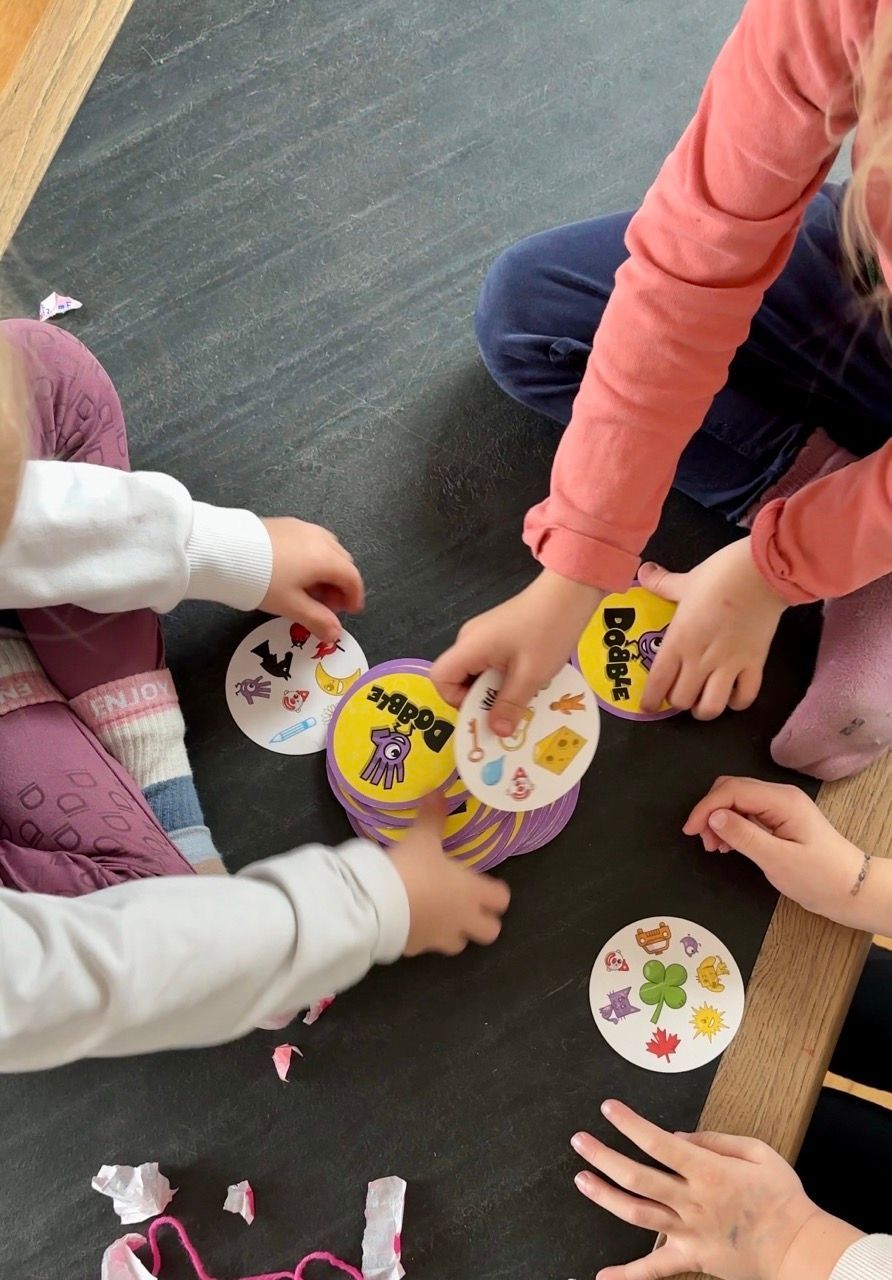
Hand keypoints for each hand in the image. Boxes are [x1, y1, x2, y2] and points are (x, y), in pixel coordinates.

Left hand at [260, 517, 363, 639]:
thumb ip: (317, 620)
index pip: (352, 577)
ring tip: (310, 589)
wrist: (226, 550)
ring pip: (327, 548)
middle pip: (343, 561)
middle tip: (328, 604)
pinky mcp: (286, 523)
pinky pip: (310, 541)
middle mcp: (320, 538)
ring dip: (327, 570)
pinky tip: (295, 571)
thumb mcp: (291, 606)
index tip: (349, 612)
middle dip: (341, 584)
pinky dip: (313, 557)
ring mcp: (303, 527)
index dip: (354, 597)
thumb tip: (336, 634)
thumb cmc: (264, 581)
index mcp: (326, 558)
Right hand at [389, 796, 510, 954]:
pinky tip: (411, 921)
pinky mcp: (416, 949)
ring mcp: (440, 937)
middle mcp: (462, 918)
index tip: (488, 883)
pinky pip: (427, 946)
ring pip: (460, 944)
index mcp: (471, 891)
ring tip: (440, 915)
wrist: (379, 905)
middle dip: (483, 921)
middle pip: (490, 931)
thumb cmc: (412, 869)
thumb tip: (438, 791)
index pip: (501, 899)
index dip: (498, 892)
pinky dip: (424, 936)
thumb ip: (433, 817)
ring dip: (455, 931)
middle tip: (469, 904)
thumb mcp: (422, 839)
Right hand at [431, 569, 601, 734]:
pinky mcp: (497, 633)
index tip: (483, 709)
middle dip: (480, 699)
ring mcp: (483, 634)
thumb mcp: (530, 675)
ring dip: (495, 689)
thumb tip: (496, 732)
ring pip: (477, 672)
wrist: (568, 594)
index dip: (454, 700)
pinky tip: (527, 679)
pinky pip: (490, 662)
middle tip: (508, 710)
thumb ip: (510, 705)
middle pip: (458, 677)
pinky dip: (503, 676)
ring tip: (522, 695)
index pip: (439, 677)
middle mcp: (469, 639)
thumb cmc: (548, 631)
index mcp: (470, 646)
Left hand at [572, 1100, 858, 1279]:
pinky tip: (602, 1277)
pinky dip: (627, 1275)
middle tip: (579, 1141)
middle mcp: (692, 1201)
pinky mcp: (692, 1258)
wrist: (800, 1249)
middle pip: (637, 1177)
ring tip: (581, 1179)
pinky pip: (655, 1270)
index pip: (658, 1142)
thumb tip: (679, 1134)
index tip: (608, 1109)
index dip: (629, 1124)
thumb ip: (716, 1140)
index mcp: (709, 1171)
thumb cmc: (783, 1198)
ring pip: (637, 1215)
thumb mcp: (758, 1152)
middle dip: (604, 1157)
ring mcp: (688, 1232)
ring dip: (605, 1197)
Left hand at [638, 539, 786, 718]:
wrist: (762, 572)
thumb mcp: (685, 581)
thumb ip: (661, 583)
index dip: (649, 699)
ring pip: (712, 707)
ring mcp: (729, 665)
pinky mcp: (755, 664)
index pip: (658, 681)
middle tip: (679, 691)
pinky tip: (732, 695)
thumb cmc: (719, 575)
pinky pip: (745, 697)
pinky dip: (737, 702)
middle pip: (682, 700)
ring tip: (703, 700)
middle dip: (677, 701)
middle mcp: (700, 659)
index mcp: (678, 640)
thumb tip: (642, 571)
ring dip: (704, 709)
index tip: (647, 705)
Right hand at [684, 776, 867, 927]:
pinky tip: (727, 845)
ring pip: (737, 801)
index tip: (690, 831)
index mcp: (782, 800)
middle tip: (702, 840)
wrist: (851, 890)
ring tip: (714, 847)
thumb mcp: (778, 860)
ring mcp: (781, 807)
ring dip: (719, 820)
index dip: (706, 808)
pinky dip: (731, 826)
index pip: (732, 790)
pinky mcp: (780, 820)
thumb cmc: (819, 877)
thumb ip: (744, 836)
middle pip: (732, 789)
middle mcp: (780, 797)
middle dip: (711, 812)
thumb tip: (713, 816)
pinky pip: (747, 814)